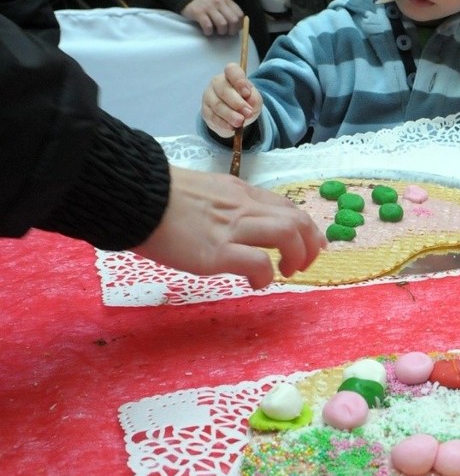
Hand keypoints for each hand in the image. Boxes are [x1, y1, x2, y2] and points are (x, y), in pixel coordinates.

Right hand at [135, 166, 325, 286]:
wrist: (132, 195)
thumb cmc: (157, 197)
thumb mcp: (201, 192)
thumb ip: (222, 207)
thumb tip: (231, 227)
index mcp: (239, 192)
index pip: (285, 206)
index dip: (304, 227)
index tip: (308, 244)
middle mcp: (242, 206)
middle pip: (297, 219)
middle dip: (310, 244)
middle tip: (302, 264)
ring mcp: (231, 228)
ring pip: (287, 234)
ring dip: (297, 257)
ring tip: (286, 272)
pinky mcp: (217, 252)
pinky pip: (258, 263)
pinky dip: (265, 276)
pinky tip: (255, 283)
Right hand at [181, 0, 243, 36]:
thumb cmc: (206, 4)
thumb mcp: (219, 2)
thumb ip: (228, 10)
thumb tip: (238, 26)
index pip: (240, 14)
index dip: (239, 25)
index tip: (234, 29)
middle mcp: (219, 2)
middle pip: (233, 20)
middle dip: (231, 31)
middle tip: (226, 33)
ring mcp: (208, 7)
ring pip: (222, 24)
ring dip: (221, 32)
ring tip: (216, 32)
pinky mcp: (198, 12)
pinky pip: (208, 26)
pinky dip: (209, 32)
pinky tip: (207, 31)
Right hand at [201, 62, 262, 136]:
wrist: (236, 116)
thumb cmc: (246, 102)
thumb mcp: (255, 99)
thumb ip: (254, 99)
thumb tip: (250, 102)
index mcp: (231, 74)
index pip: (232, 70)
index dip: (239, 81)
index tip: (247, 93)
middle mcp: (217, 82)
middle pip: (223, 89)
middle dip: (236, 103)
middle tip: (247, 113)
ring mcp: (209, 96)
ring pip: (217, 105)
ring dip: (229, 115)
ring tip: (240, 122)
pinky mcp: (205, 110)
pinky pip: (212, 117)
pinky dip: (223, 123)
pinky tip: (231, 127)